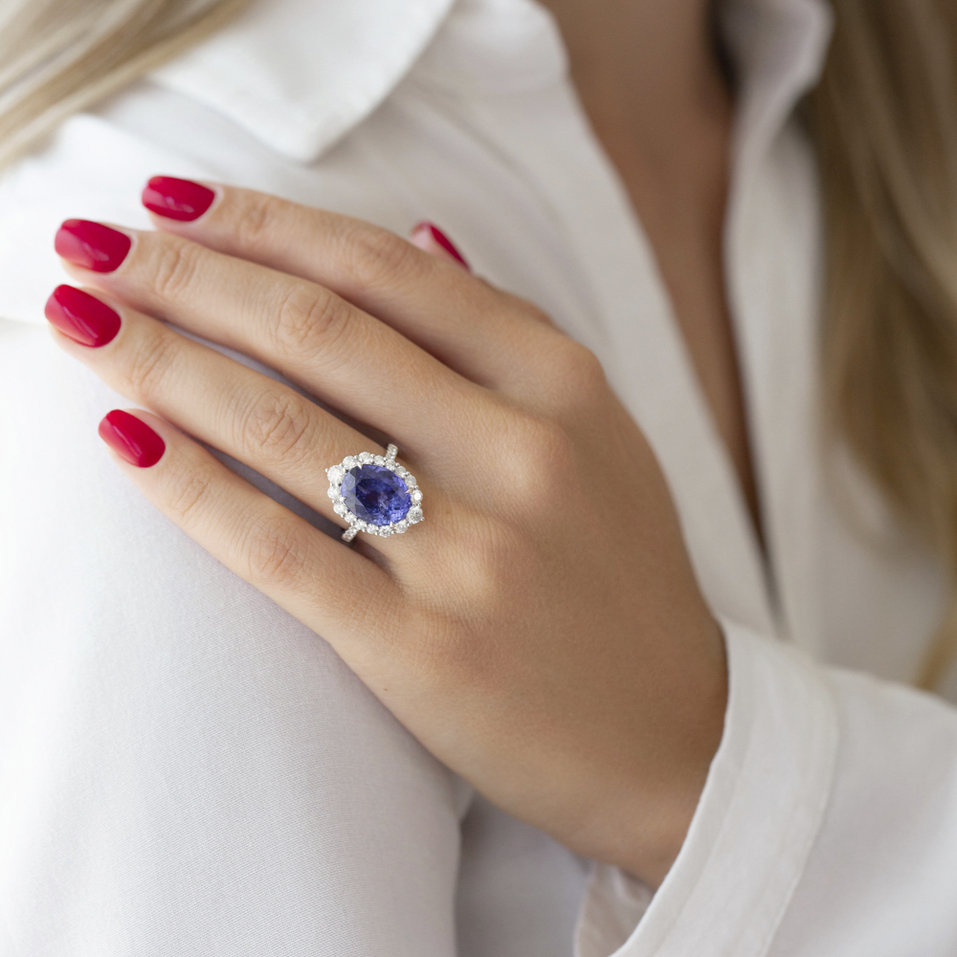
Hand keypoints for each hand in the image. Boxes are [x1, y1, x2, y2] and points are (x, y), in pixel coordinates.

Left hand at [47, 177, 727, 888]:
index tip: (177, 203)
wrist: (673, 734)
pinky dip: (189, 488)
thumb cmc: (623, 577)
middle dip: (187, 277)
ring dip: (163, 364)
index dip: (265, 225)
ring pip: (284, 431)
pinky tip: (124, 438)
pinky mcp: (422, 650)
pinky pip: (278, 550)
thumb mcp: (600, 434)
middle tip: (93, 246)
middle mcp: (521, 456)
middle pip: (320, 334)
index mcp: (564, 387)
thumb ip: (510, 332)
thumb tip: (420, 232)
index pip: (387, 272)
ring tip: (83, 323)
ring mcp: (472, 556)